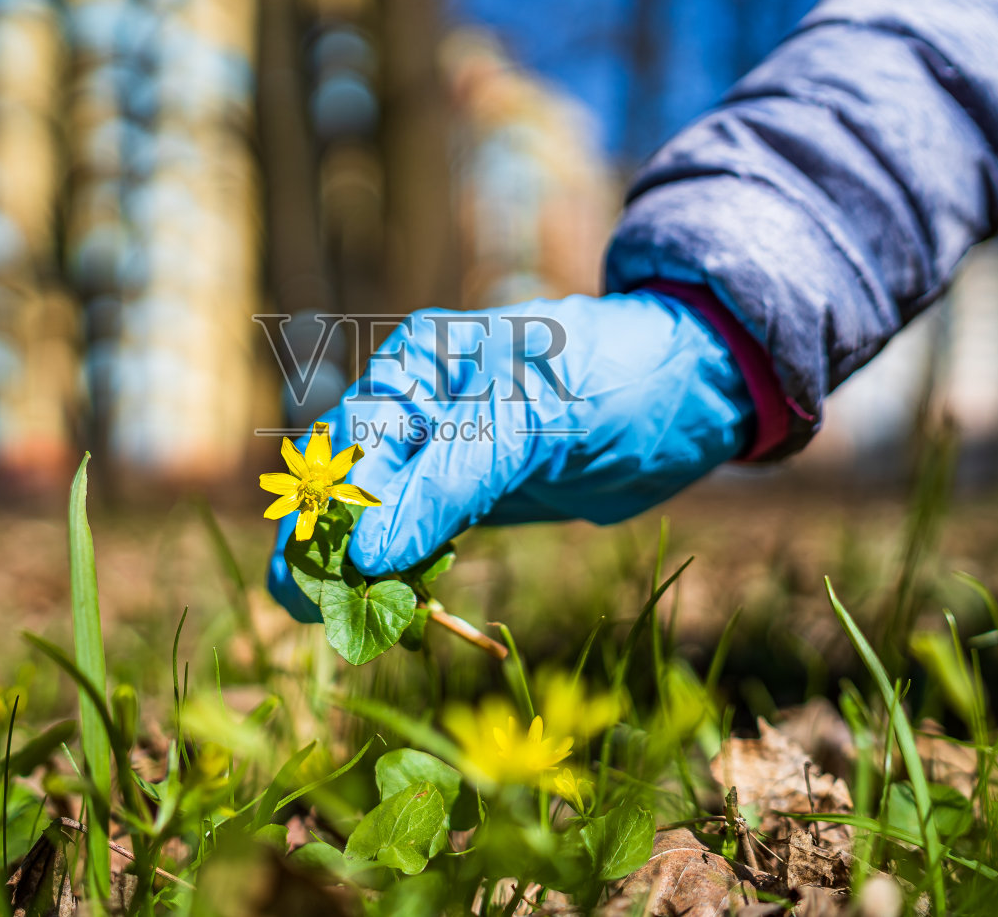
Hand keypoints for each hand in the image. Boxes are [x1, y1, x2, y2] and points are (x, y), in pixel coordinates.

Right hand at [266, 291, 752, 619]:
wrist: (689, 391)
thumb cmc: (612, 380)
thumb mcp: (529, 422)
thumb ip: (447, 483)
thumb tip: (367, 553)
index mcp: (414, 368)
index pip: (343, 448)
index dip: (320, 518)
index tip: (308, 586)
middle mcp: (416, 408)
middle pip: (349, 489)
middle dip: (333, 553)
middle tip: (321, 618)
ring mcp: (443, 454)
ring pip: (383, 521)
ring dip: (369, 573)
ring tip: (359, 628)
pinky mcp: (473, 495)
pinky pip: (425, 540)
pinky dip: (412, 575)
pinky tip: (404, 611)